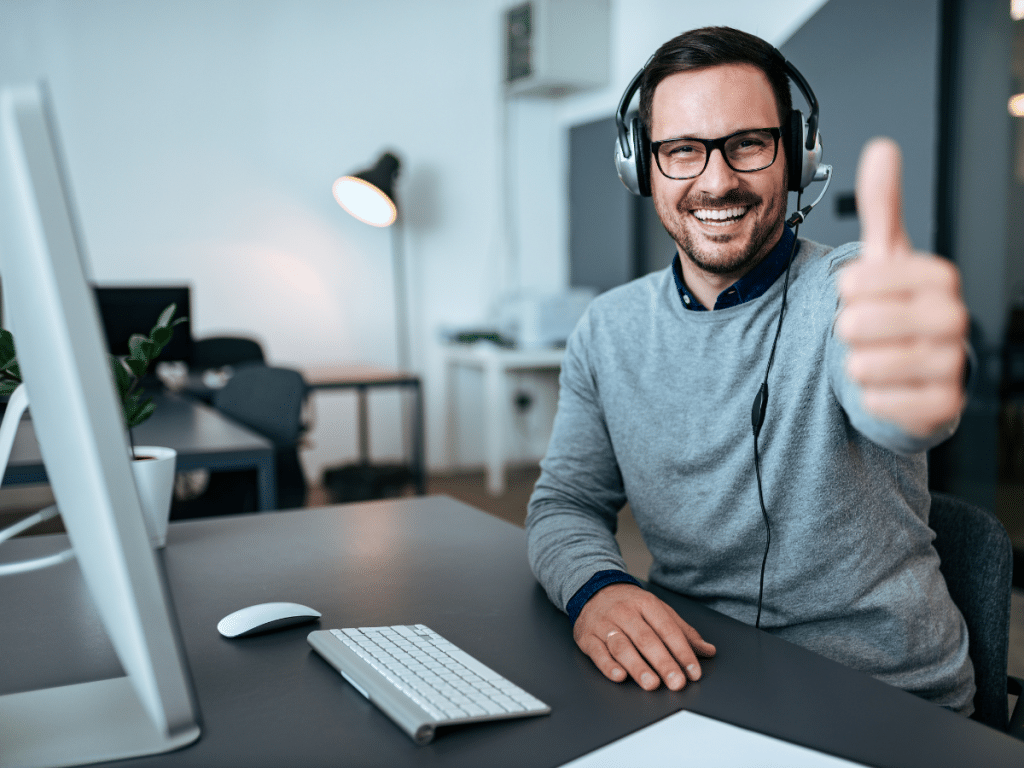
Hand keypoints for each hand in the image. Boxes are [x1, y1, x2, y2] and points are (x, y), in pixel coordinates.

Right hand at [573, 583, 715, 690]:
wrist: (592, 590)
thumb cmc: (630, 605)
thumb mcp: (658, 610)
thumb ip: (683, 632)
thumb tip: (708, 650)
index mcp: (646, 604)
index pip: (667, 629)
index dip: (682, 651)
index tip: (693, 672)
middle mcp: (625, 613)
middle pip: (646, 639)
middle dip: (663, 662)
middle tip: (676, 682)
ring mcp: (605, 625)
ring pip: (622, 646)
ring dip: (637, 666)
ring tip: (651, 683)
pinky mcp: (587, 637)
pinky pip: (597, 652)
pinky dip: (608, 665)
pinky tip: (619, 676)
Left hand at [837, 138, 968, 437]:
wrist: (915, 370)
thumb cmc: (897, 308)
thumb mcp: (887, 257)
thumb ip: (882, 206)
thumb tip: (881, 148)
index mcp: (939, 277)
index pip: (856, 281)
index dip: (847, 291)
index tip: (865, 294)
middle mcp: (954, 318)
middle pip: (855, 324)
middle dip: (849, 330)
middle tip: (872, 331)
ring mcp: (952, 364)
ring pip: (860, 364)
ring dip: (857, 364)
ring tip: (880, 356)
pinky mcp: (942, 407)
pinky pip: (875, 400)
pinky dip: (871, 396)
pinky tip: (891, 385)